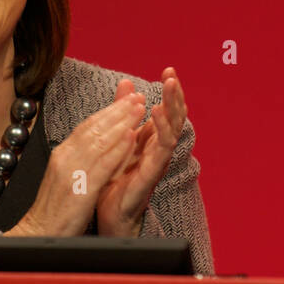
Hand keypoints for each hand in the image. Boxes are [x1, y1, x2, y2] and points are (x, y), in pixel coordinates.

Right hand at [7, 92, 144, 237]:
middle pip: (94, 127)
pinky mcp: (80, 189)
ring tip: (139, 108)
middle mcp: (65, 157)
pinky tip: (131, 136)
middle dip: (118, 110)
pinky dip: (117, 148)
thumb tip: (94, 140)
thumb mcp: (65, 175)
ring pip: (100, 140)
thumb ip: (79, 156)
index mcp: (62, 153)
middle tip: (138, 96)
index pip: (88, 125)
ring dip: (122, 122)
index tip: (127, 99)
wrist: (38, 233)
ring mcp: (72, 172)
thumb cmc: (55, 208)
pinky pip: (102, 164)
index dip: (109, 110)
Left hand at [96, 68, 187, 237]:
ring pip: (173, 128)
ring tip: (170, 86)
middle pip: (175, 116)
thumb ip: (123, 111)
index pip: (167, 109)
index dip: (170, 90)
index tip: (168, 69)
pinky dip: (162, 128)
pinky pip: (161, 148)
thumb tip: (127, 82)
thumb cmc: (115, 179)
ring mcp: (158, 160)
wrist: (109, 214)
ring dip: (172, 105)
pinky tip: (156, 113)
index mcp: (152, 138)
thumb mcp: (118, 138)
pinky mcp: (152, 172)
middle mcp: (159, 148)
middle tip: (171, 74)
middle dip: (175, 94)